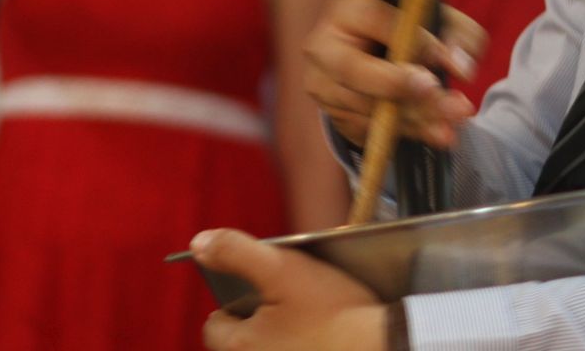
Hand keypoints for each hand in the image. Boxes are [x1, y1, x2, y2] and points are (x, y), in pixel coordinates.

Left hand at [193, 228, 386, 350]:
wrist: (386, 345)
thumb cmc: (333, 309)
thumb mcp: (282, 268)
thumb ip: (236, 252)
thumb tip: (198, 244)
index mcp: (242, 347)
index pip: (214, 325)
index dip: (234, 302)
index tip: (264, 291)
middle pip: (241, 341)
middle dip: (258, 320)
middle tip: (289, 302)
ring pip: (269, 348)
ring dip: (280, 335)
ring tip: (309, 317)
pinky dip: (302, 344)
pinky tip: (323, 336)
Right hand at [302, 0, 485, 147]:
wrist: (374, 55)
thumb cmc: (406, 31)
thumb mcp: (436, 19)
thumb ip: (457, 33)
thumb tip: (462, 68)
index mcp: (346, 11)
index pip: (374, 19)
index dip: (412, 41)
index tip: (448, 61)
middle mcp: (324, 48)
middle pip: (355, 70)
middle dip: (401, 87)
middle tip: (442, 99)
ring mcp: (323, 87)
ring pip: (365, 107)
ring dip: (413, 118)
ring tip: (452, 124)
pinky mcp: (333, 117)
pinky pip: (368, 130)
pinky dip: (406, 133)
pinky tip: (435, 133)